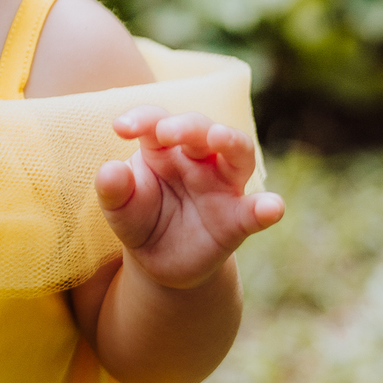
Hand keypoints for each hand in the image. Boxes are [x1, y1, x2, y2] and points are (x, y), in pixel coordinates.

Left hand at [95, 107, 283, 290]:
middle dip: (186, 125)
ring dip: (230, 141)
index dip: (142, 119)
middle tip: (167, 131)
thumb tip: (109, 170)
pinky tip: (272, 207)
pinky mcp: (237, 220)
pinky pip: (254, 211)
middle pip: (200, 128)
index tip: (121, 127)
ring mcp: (221, 186)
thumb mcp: (119, 209)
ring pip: (237, 153)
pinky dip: (266, 208)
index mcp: (162, 149)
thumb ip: (113, 190)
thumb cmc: (139, 220)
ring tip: (220, 137)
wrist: (159, 263)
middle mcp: (197, 159)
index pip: (156, 122)